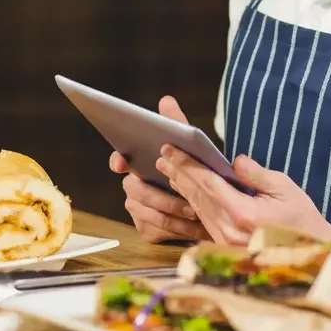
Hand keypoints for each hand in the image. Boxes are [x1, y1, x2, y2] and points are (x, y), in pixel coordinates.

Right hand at [108, 95, 209, 243]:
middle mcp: (133, 187)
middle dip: (160, 194)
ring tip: (196, 212)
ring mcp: (138, 210)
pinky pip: (155, 230)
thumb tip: (166, 100)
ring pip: (147, 212)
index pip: (120, 159)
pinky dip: (177, 229)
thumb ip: (177, 123)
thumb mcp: (189, 145)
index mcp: (139, 164)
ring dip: (172, 213)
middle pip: (135, 190)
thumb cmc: (195, 169)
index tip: (123, 161)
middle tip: (182, 195)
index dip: (118, 160)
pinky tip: (194, 228)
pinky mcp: (147, 230)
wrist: (212, 202)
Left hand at [156, 144, 330, 245]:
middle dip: (179, 173)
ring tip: (168, 168)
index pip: (207, 184)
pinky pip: (203, 220)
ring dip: (181, 186)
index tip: (171, 150)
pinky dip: (193, 202)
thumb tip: (235, 161)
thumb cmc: (301, 219)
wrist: (309, 253)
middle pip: (197, 195)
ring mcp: (224, 242)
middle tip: (163, 154)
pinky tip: (185, 190)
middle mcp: (228, 231)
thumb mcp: (284, 188)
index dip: (187, 165)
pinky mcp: (224, 246)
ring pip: (197, 208)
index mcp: (243, 215)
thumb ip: (256, 174)